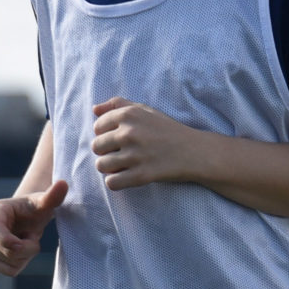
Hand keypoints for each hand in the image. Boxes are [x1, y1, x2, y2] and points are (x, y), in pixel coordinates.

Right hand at [0, 180, 67, 277]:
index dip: (12, 241)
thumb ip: (52, 196)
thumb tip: (64, 183)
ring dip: (25, 256)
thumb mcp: (44, 203)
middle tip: (30, 234)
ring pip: (11, 263)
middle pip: (9, 251)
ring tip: (23, 240)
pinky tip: (20, 251)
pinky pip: (10, 272)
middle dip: (28, 247)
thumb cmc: (34, 209)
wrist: (25, 219)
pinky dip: (20, 265)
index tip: (32, 237)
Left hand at [91, 98, 207, 190]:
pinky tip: (126, 177)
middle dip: (106, 151)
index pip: (97, 127)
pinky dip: (116, 182)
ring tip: (123, 166)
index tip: (120, 139)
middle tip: (123, 154)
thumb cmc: (166, 130)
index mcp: (129, 114)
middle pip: (96, 146)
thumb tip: (94, 110)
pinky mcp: (142, 175)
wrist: (194, 151)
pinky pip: (111, 182)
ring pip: (101, 165)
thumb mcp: (145, 110)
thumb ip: (118, 105)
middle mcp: (130, 133)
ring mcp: (135, 155)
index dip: (106, 134)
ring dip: (110, 168)